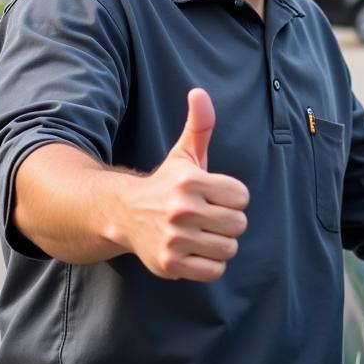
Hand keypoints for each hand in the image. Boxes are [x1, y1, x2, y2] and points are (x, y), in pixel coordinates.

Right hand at [119, 89, 248, 280]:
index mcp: (190, 182)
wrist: (123, 214)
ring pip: (229, 249)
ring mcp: (175, 239)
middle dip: (228, 222)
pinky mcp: (170, 264)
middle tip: (207, 218)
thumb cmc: (165, 184)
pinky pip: (214, 271)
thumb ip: (199, 125)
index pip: (241, 196)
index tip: (214, 197)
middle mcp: (181, 210)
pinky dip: (209, 265)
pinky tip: (195, 252)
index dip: (231, 198)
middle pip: (238, 224)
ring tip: (201, 235)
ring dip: (219, 244)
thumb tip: (199, 92)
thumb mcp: (184, 154)